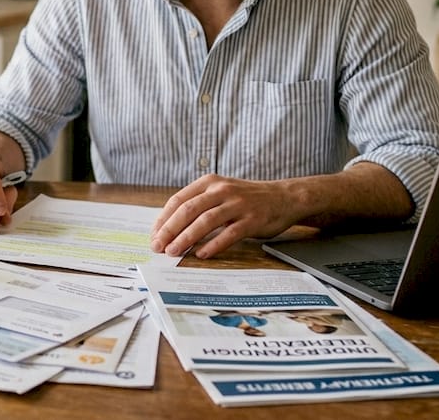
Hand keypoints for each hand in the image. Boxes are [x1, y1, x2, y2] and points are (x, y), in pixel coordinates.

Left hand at [150, 175, 302, 257]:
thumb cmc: (246, 199)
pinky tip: (202, 255)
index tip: (154, 236)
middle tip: (158, 247)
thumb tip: (170, 229)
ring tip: (173, 252)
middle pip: (188, 210)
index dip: (163, 219)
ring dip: (186, 238)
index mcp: (209, 183)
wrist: (284, 197)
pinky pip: (229, 234)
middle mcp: (221, 190)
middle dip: (169, 230)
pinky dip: (214, 245)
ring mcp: (238, 204)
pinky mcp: (252, 219)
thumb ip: (198, 205)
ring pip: (205, 221)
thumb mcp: (220, 193)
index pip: (178, 200)